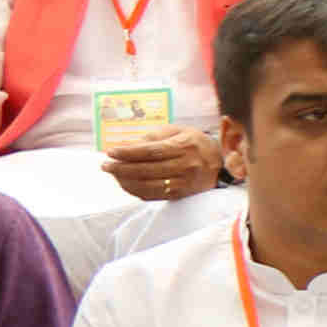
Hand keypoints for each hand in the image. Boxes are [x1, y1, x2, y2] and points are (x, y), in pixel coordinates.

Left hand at [103, 126, 221, 202]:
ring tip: (113, 173)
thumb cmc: (195, 143)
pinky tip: (125, 183)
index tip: (111, 151)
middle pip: (146, 169)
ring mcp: (184, 183)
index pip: (150, 151)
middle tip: (105, 164)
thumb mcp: (178, 132)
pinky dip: (135, 190)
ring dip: (125, 181)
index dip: (128, 152)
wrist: (221, 164)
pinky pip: (153, 195)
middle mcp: (185, 166)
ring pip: (147, 185)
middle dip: (121, 168)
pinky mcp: (181, 194)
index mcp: (184, 147)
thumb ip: (153, 136)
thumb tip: (125, 144)